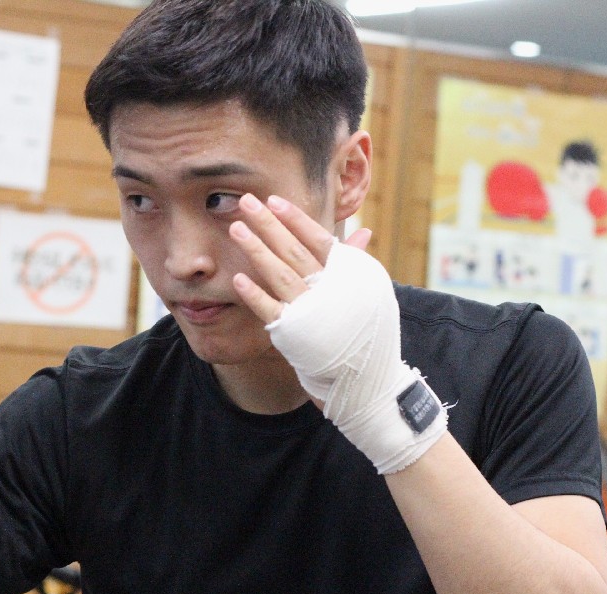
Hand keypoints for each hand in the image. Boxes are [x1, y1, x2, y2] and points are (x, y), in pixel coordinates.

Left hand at [229, 193, 445, 475]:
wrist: (367, 379)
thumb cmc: (369, 333)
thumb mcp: (371, 293)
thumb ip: (358, 263)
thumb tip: (362, 233)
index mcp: (348, 276)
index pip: (318, 239)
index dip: (295, 219)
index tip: (275, 201)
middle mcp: (329, 290)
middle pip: (293, 250)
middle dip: (269, 224)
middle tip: (246, 202)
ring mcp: (310, 311)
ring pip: (278, 273)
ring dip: (256, 249)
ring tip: (236, 228)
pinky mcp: (294, 334)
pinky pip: (269, 309)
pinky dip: (254, 293)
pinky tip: (238, 278)